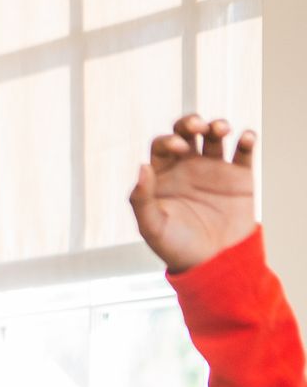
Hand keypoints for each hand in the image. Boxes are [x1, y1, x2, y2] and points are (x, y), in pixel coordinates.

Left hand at [131, 115, 256, 271]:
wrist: (214, 263)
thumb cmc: (176, 248)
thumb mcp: (152, 227)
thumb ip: (141, 199)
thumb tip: (141, 166)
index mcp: (162, 176)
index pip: (161, 147)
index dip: (168, 141)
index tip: (178, 148)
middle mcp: (187, 168)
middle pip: (186, 134)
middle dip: (190, 123)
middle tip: (197, 126)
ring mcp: (214, 169)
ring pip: (214, 137)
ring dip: (217, 125)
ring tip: (220, 130)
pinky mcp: (239, 176)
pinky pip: (243, 151)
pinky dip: (246, 140)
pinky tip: (244, 138)